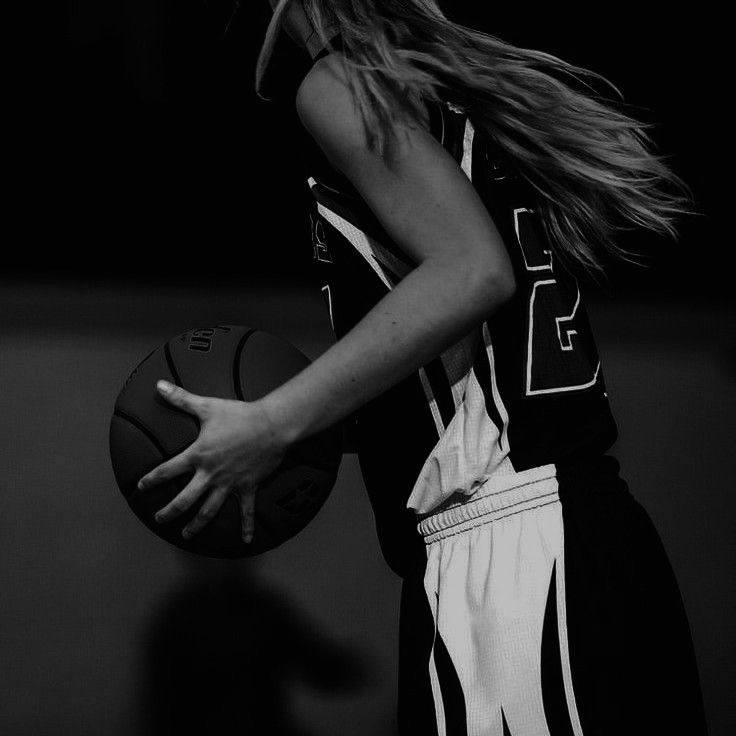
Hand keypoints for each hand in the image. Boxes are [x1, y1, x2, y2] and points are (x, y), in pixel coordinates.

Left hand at [137, 380, 288, 542]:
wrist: (271, 426)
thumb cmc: (240, 415)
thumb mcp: (207, 406)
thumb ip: (180, 398)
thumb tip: (159, 385)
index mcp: (198, 455)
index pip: (167, 470)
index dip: (152, 480)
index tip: (141, 487)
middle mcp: (210, 474)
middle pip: (184, 500)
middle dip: (169, 512)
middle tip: (160, 519)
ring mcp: (229, 484)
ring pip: (208, 511)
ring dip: (196, 525)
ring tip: (186, 534)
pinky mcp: (247, 488)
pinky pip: (246, 511)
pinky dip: (246, 527)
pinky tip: (245, 540)